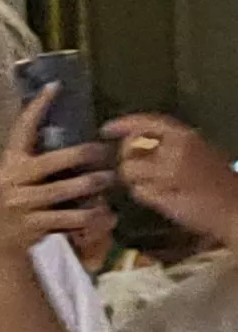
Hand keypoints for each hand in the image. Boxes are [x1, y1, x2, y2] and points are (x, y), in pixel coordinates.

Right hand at [0, 88, 117, 259]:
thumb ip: (38, 160)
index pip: (22, 129)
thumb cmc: (19, 202)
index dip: (37, 107)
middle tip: (104, 152)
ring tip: (109, 181)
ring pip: (65, 190)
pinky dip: (91, 217)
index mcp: (10, 163)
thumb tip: (71, 137)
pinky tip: (105, 214)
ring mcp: (20, 203)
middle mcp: (12, 180)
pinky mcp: (32, 225)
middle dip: (83, 155)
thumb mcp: (20, 178)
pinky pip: (69, 218)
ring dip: (92, 186)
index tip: (55, 87)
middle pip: (54, 161)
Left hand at [107, 113, 237, 250]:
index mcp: (187, 136)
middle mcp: (176, 150)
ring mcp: (168, 172)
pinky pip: (138, 191)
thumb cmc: (218, 183)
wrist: (236, 209)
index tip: (106, 129)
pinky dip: (143, 195)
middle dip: (127, 158)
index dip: (123, 123)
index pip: (147, 122)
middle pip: (130, 146)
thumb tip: (134, 141)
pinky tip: (162, 198)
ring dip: (135, 179)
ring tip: (157, 186)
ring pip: (128, 170)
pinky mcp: (162, 195)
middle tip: (139, 170)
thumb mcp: (198, 153)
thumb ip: (170, 145)